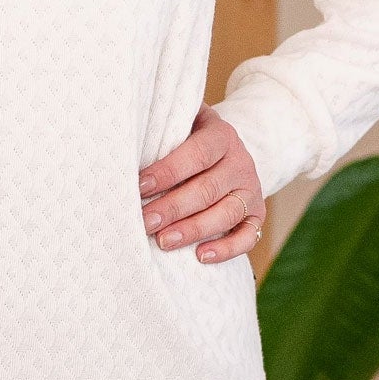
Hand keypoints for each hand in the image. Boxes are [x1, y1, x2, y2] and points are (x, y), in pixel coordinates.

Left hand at [138, 103, 264, 264]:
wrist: (229, 150)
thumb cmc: (190, 137)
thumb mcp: (183, 123)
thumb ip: (164, 128)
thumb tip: (121, 137)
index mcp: (221, 136)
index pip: (197, 154)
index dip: (168, 171)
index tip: (139, 186)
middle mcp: (240, 163)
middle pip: (207, 189)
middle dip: (173, 207)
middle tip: (145, 222)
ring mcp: (251, 190)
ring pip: (225, 214)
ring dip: (193, 229)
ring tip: (164, 241)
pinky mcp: (256, 215)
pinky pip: (247, 236)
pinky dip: (227, 249)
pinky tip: (201, 257)